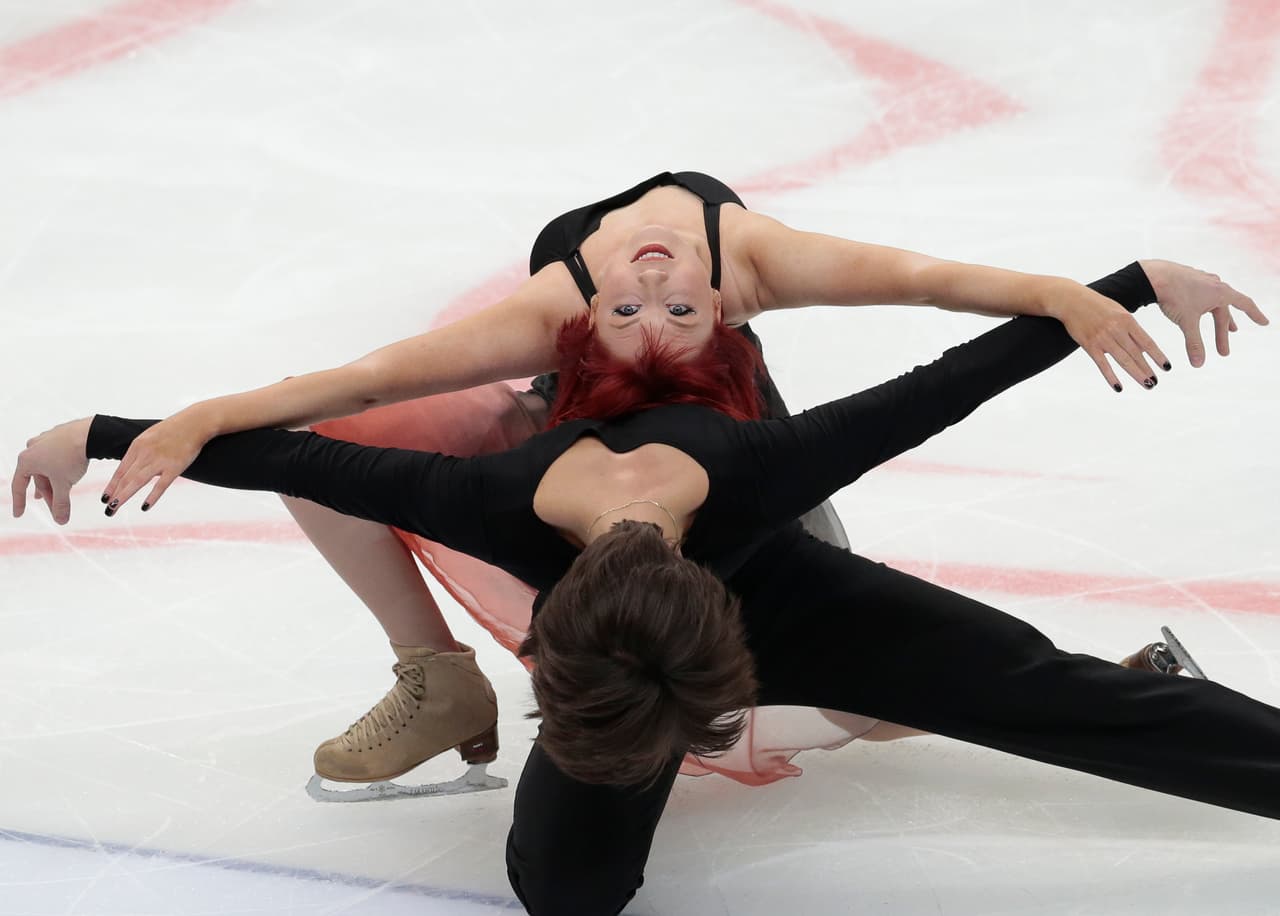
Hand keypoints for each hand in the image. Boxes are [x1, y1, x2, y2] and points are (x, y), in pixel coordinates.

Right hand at [11, 418, 92, 524]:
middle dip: (47, 494)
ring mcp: (45, 440)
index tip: (19, 514)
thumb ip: (60, 504)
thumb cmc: (71, 457)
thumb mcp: (64, 484)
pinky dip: (59, 470)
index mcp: (26, 460)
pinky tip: (66, 475)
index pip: (18, 486)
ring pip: (47, 468)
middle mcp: (32, 448)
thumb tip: (60, 521)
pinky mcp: (58, 436)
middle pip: (37, 478)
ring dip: (53, 482)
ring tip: (57, 494)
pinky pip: (56, 457)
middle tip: (57, 508)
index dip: (19, 502)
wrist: (89, 433)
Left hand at [101, 411, 210, 513]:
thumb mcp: (152, 436)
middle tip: (107, 510)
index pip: (121, 470)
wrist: (196, 422)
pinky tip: (145, 507)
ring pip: (137, 482)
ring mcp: (160, 460)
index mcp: (138, 445)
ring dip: (124, 496)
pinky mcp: (175, 466)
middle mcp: (145, 453)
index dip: (112, 486)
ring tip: (114, 509)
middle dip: (114, 495)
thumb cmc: (176, 428)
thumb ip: (142, 450)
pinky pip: (161, 485)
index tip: (104, 498)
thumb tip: (136, 466)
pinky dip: (152, 497)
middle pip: (126, 478)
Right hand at [1053, 285, 1170, 391]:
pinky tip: (1118, 387)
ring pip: (1123, 360)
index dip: (1158, 356)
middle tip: (1155, 382)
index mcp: (1127, 320)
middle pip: (1136, 354)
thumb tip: (1143, 347)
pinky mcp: (1089, 345)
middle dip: (1147, 369)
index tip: (1167, 367)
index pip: (1147, 342)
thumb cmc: (1096, 305)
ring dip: (1136, 374)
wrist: (1071, 300)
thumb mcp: (1118, 311)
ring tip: (1147, 385)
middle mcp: (1117, 330)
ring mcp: (1103, 338)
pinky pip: (1102, 364)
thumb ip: (1130, 328)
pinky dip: (1111, 377)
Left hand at [1140, 259, 1268, 366]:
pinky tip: (1204, 309)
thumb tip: (1199, 365)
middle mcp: (1215, 284)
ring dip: (1219, 318)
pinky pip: (1203, 296)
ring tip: (1228, 328)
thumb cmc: (1174, 296)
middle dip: (1223, 333)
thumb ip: (1194, 343)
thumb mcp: (1186, 322)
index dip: (1255, 314)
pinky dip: (1206, 308)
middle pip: (1223, 312)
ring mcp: (1202, 280)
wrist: (1153, 276)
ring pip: (1214, 303)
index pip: (1245, 304)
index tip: (1264, 323)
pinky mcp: (1189, 280)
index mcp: (1221, 292)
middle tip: (1223, 351)